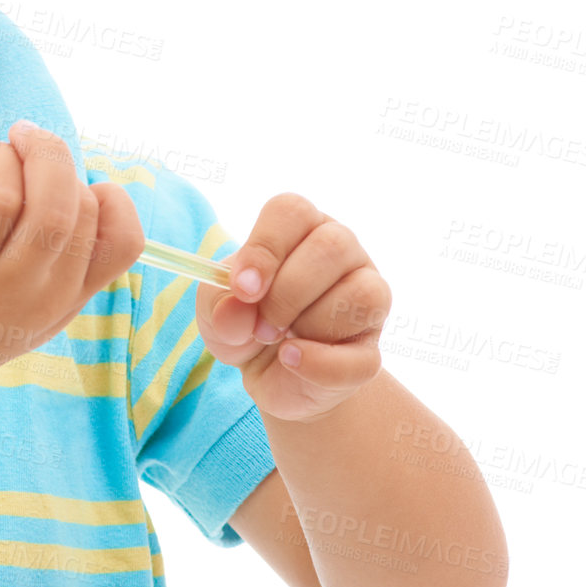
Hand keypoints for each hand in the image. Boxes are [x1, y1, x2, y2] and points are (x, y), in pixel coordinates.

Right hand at [0, 120, 145, 397]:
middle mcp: (10, 292)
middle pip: (54, 206)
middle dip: (43, 152)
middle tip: (19, 137)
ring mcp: (52, 300)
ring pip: (86, 213)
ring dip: (64, 175)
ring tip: (31, 175)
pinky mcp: (78, 299)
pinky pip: (122, 241)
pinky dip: (113, 204)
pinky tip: (77, 193)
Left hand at [193, 192, 390, 422]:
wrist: (270, 375)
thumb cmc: (244, 324)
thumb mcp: (215, 310)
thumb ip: (218, 304)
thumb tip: (238, 308)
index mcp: (300, 229)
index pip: (294, 211)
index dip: (266, 247)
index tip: (243, 288)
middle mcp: (343, 253)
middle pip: (332, 246)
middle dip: (287, 292)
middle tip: (259, 325)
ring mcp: (367, 299)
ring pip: (361, 294)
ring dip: (309, 324)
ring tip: (279, 342)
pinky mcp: (370, 350)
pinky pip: (361, 356)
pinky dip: (319, 364)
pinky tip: (292, 361)